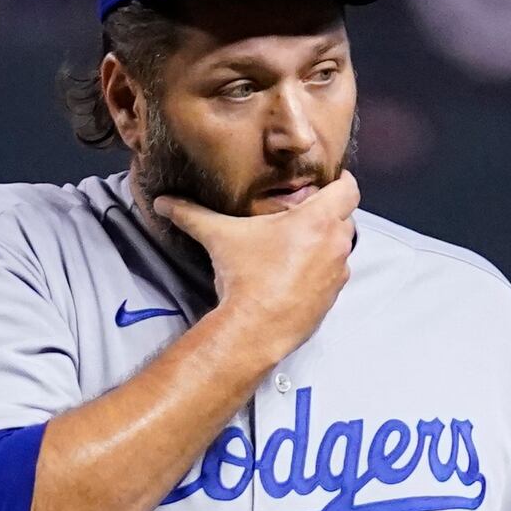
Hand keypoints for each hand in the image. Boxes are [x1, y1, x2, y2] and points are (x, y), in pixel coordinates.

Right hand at [152, 172, 358, 359]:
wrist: (254, 329)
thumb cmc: (244, 276)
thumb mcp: (218, 237)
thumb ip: (191, 214)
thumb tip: (162, 202)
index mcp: (318, 220)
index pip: (348, 188)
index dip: (340, 181)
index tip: (325, 181)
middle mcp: (336, 244)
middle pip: (344, 217)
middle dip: (328, 214)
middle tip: (302, 214)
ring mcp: (337, 274)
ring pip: (340, 248)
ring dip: (325, 243)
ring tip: (296, 245)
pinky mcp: (332, 299)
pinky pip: (333, 276)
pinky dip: (320, 271)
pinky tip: (294, 274)